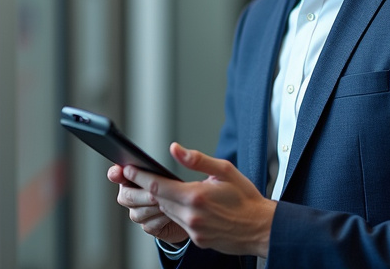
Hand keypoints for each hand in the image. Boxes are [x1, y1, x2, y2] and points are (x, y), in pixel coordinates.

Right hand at [108, 163, 189, 245]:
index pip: (116, 173)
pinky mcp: (148, 226)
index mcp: (133, 177)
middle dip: (143, 194)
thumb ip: (182, 159)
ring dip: (154, 207)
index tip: (120, 172)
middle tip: (155, 193)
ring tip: (169, 203)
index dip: (116, 173)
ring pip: (139, 211)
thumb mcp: (183, 172)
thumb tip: (175, 148)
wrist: (193, 213)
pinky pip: (150, 224)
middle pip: (127, 195)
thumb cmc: (184, 189)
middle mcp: (131, 194)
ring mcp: (138, 212)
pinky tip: (172, 215)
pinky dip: (161, 219)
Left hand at [121, 142, 275, 257]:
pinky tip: (180, 204)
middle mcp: (191, 215)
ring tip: (157, 188)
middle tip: (134, 176)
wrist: (262, 228)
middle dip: (145, 187)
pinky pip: (178, 223)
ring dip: (160, 200)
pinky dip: (175, 212)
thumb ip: (197, 160)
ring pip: (166, 212)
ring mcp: (193, 230)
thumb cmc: (246, 198)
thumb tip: (175, 149)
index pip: (157, 186)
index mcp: (195, 196)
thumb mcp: (224, 170)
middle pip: (157, 199)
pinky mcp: (197, 240)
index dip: (139, 177)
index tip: (128, 169)